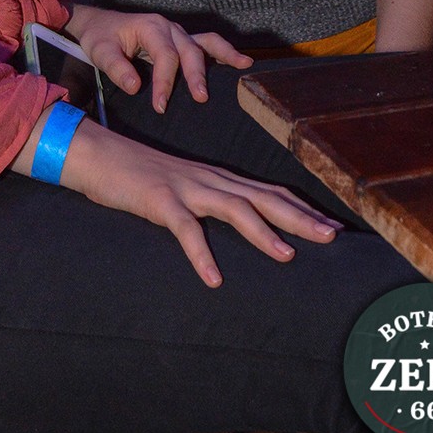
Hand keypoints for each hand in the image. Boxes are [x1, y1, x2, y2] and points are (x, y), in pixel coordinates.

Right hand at [63, 119, 342, 284]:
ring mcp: (185, 187)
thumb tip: (239, 223)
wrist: (99, 154)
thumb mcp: (184, 188)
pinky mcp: (159, 200)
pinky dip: (201, 253)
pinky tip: (213, 278)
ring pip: (233, 208)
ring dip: (262, 231)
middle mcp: (209, 179)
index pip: (269, 191)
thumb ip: (210, 203)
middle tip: (332, 236)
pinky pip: (184, 229)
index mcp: (217, 178)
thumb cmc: (141, 176)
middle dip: (300, 217)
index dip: (302, 208)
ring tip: (287, 255)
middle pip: (263, 196)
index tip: (333, 227)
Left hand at [65, 4, 250, 112]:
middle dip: (196, 74)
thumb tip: (136, 87)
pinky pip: (206, 44)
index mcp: (150, 27)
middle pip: (189, 50)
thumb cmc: (100, 38)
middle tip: (200, 99)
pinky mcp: (181, 41)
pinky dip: (223, 52)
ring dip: (223, 55)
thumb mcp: (101, 51)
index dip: (165, 81)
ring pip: (205, 42)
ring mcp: (177, 33)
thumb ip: (116, 68)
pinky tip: (240, 62)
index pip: (165, 56)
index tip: (161, 106)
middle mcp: (168, 27)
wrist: (99, 24)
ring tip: (243, 65)